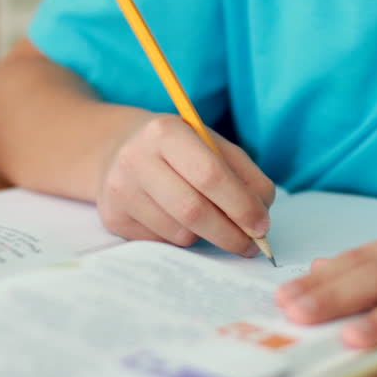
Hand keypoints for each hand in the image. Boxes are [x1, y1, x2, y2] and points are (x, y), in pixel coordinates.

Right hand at [96, 113, 274, 255]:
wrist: (120, 150)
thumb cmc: (179, 149)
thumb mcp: (212, 145)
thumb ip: (244, 175)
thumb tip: (262, 217)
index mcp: (166, 132)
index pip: (210, 175)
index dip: (241, 205)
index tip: (262, 225)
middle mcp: (135, 159)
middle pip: (193, 211)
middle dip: (230, 233)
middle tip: (252, 244)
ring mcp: (120, 191)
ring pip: (180, 233)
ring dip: (208, 236)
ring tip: (212, 223)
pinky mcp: (114, 218)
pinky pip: (163, 243)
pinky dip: (183, 238)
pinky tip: (180, 221)